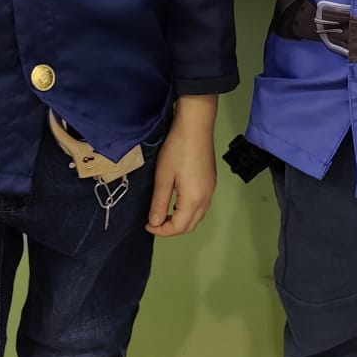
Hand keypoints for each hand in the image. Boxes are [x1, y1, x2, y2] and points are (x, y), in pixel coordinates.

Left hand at [148, 96, 218, 236]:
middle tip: (154, 222)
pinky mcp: (210, 182)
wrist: (195, 126)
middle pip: (190, 225)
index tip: (146, 225)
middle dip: (172, 229)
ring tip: (163, 212)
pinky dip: (188, 211)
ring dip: (181, 220)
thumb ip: (159, 202)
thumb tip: (155, 223)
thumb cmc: (177, 149)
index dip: (161, 231)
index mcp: (194, 199)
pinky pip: (201, 206)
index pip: (178, 227)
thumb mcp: (163, 177)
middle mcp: (206, 198)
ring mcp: (210, 190)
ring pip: (197, 216)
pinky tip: (176, 201)